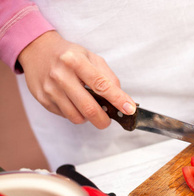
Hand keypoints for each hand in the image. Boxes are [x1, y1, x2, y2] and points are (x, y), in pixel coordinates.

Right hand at [18, 31, 135, 128]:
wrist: (37, 50)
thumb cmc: (70, 55)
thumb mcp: (92, 58)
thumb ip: (108, 77)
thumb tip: (122, 99)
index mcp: (76, 61)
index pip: (101, 85)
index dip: (118, 99)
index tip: (130, 109)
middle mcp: (61, 75)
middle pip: (89, 108)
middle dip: (103, 120)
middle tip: (108, 120)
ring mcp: (50, 89)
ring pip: (77, 117)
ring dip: (88, 118)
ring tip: (89, 107)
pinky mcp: (43, 99)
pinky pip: (65, 116)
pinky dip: (75, 114)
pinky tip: (74, 102)